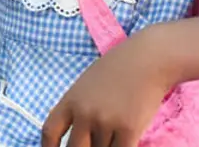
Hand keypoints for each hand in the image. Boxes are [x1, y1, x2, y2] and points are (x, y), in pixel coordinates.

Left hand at [41, 43, 170, 146]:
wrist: (148, 59)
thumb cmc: (118, 68)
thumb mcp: (86, 84)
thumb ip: (76, 108)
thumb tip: (75, 135)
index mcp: (71, 100)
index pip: (50, 132)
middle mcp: (85, 113)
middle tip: (92, 143)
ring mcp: (106, 122)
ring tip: (114, 131)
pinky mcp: (128, 130)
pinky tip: (125, 142)